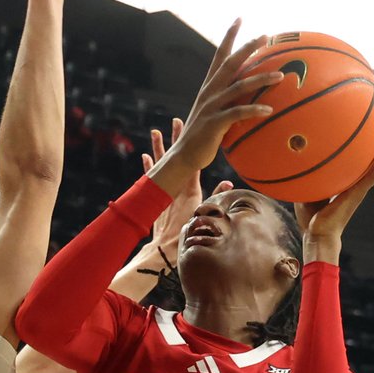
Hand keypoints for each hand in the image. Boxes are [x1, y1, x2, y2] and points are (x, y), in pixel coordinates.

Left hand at [144, 118, 232, 263]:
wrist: (165, 251)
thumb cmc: (189, 236)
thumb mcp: (206, 216)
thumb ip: (217, 196)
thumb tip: (229, 181)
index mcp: (189, 190)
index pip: (191, 162)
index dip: (190, 144)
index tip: (190, 127)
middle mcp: (175, 187)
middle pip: (175, 158)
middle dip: (176, 139)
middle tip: (175, 121)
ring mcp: (163, 192)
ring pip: (161, 165)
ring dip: (158, 148)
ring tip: (156, 132)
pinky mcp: (153, 200)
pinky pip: (149, 179)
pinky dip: (148, 167)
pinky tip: (144, 156)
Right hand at [149, 21, 282, 194]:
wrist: (184, 155)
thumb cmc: (203, 137)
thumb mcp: (215, 114)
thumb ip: (230, 103)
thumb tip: (250, 99)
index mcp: (209, 87)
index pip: (219, 55)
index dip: (229, 37)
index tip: (239, 19)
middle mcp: (209, 92)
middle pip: (230, 63)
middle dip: (247, 48)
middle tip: (265, 36)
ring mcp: (211, 106)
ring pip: (238, 86)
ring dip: (260, 79)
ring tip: (280, 76)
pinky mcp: (214, 123)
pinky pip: (237, 113)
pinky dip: (253, 110)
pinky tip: (268, 110)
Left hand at [294, 115, 373, 259]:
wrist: (317, 234)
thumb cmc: (310, 215)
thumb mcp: (307, 187)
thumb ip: (307, 171)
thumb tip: (295, 151)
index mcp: (348, 179)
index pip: (361, 156)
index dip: (368, 139)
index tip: (371, 120)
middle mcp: (358, 180)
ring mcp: (360, 187)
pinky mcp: (359, 193)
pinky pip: (373, 175)